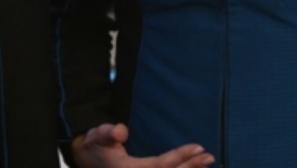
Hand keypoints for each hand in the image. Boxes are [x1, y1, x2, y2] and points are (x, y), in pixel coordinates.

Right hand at [71, 123, 213, 167]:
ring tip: (207, 163)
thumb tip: (121, 131)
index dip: (179, 157)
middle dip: (191, 167)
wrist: (87, 161)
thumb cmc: (95, 147)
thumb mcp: (96, 137)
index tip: (197, 147)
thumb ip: (106, 133)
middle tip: (209, 156)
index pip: (160, 165)